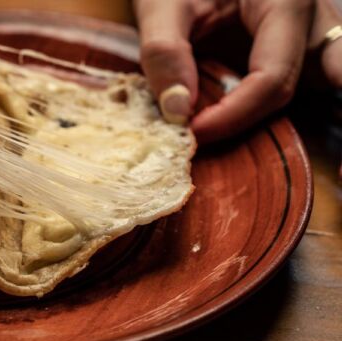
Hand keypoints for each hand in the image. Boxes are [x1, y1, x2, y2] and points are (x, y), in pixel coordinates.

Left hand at [134, 0, 341, 142]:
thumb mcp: (162, 5)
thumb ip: (164, 52)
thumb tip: (178, 111)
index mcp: (285, 1)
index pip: (273, 76)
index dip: (235, 113)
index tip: (194, 134)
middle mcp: (313, 17)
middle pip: (325, 80)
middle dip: (336, 129)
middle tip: (338, 178)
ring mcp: (316, 34)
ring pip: (336, 79)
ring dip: (339, 118)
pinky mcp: (306, 49)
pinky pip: (325, 80)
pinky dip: (326, 107)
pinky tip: (334, 159)